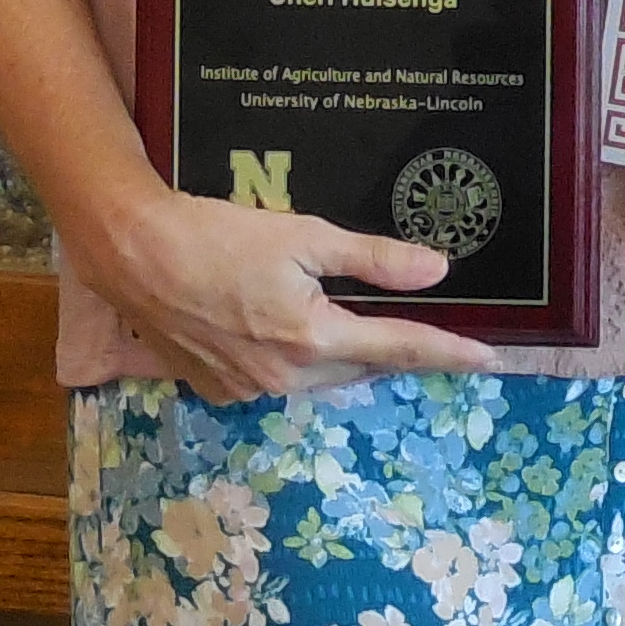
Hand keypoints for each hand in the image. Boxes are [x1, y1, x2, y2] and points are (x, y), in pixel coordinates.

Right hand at [95, 185, 497, 404]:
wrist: (133, 254)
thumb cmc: (220, 235)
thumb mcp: (305, 236)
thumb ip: (374, 259)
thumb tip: (438, 271)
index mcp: (313, 339)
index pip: (400, 349)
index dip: (448, 353)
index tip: (491, 361)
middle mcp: (284, 378)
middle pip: (358, 367)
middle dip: (392, 350)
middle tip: (424, 330)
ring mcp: (246, 390)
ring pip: (318, 377)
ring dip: (344, 355)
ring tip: (360, 327)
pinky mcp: (215, 389)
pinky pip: (276, 380)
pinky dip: (296, 360)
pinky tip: (290, 331)